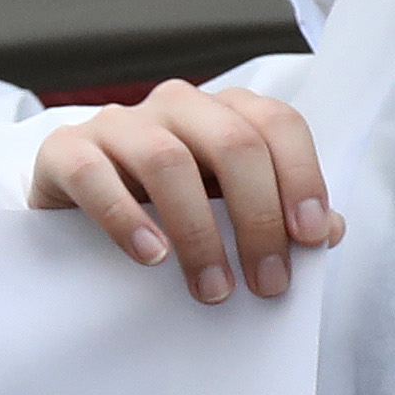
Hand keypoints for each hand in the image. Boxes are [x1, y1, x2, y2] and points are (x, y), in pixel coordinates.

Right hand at [31, 84, 341, 303]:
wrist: (75, 213)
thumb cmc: (166, 212)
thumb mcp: (227, 212)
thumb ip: (278, 216)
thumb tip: (328, 231)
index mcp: (224, 111)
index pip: (277, 124)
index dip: (302, 177)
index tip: (311, 238)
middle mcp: (176, 106)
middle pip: (232, 143)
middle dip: (258, 218)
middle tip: (266, 284)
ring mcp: (118, 123)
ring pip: (168, 160)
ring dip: (199, 232)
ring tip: (213, 288)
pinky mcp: (66, 150)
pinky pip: (94, 173)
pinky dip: (126, 217)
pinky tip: (151, 256)